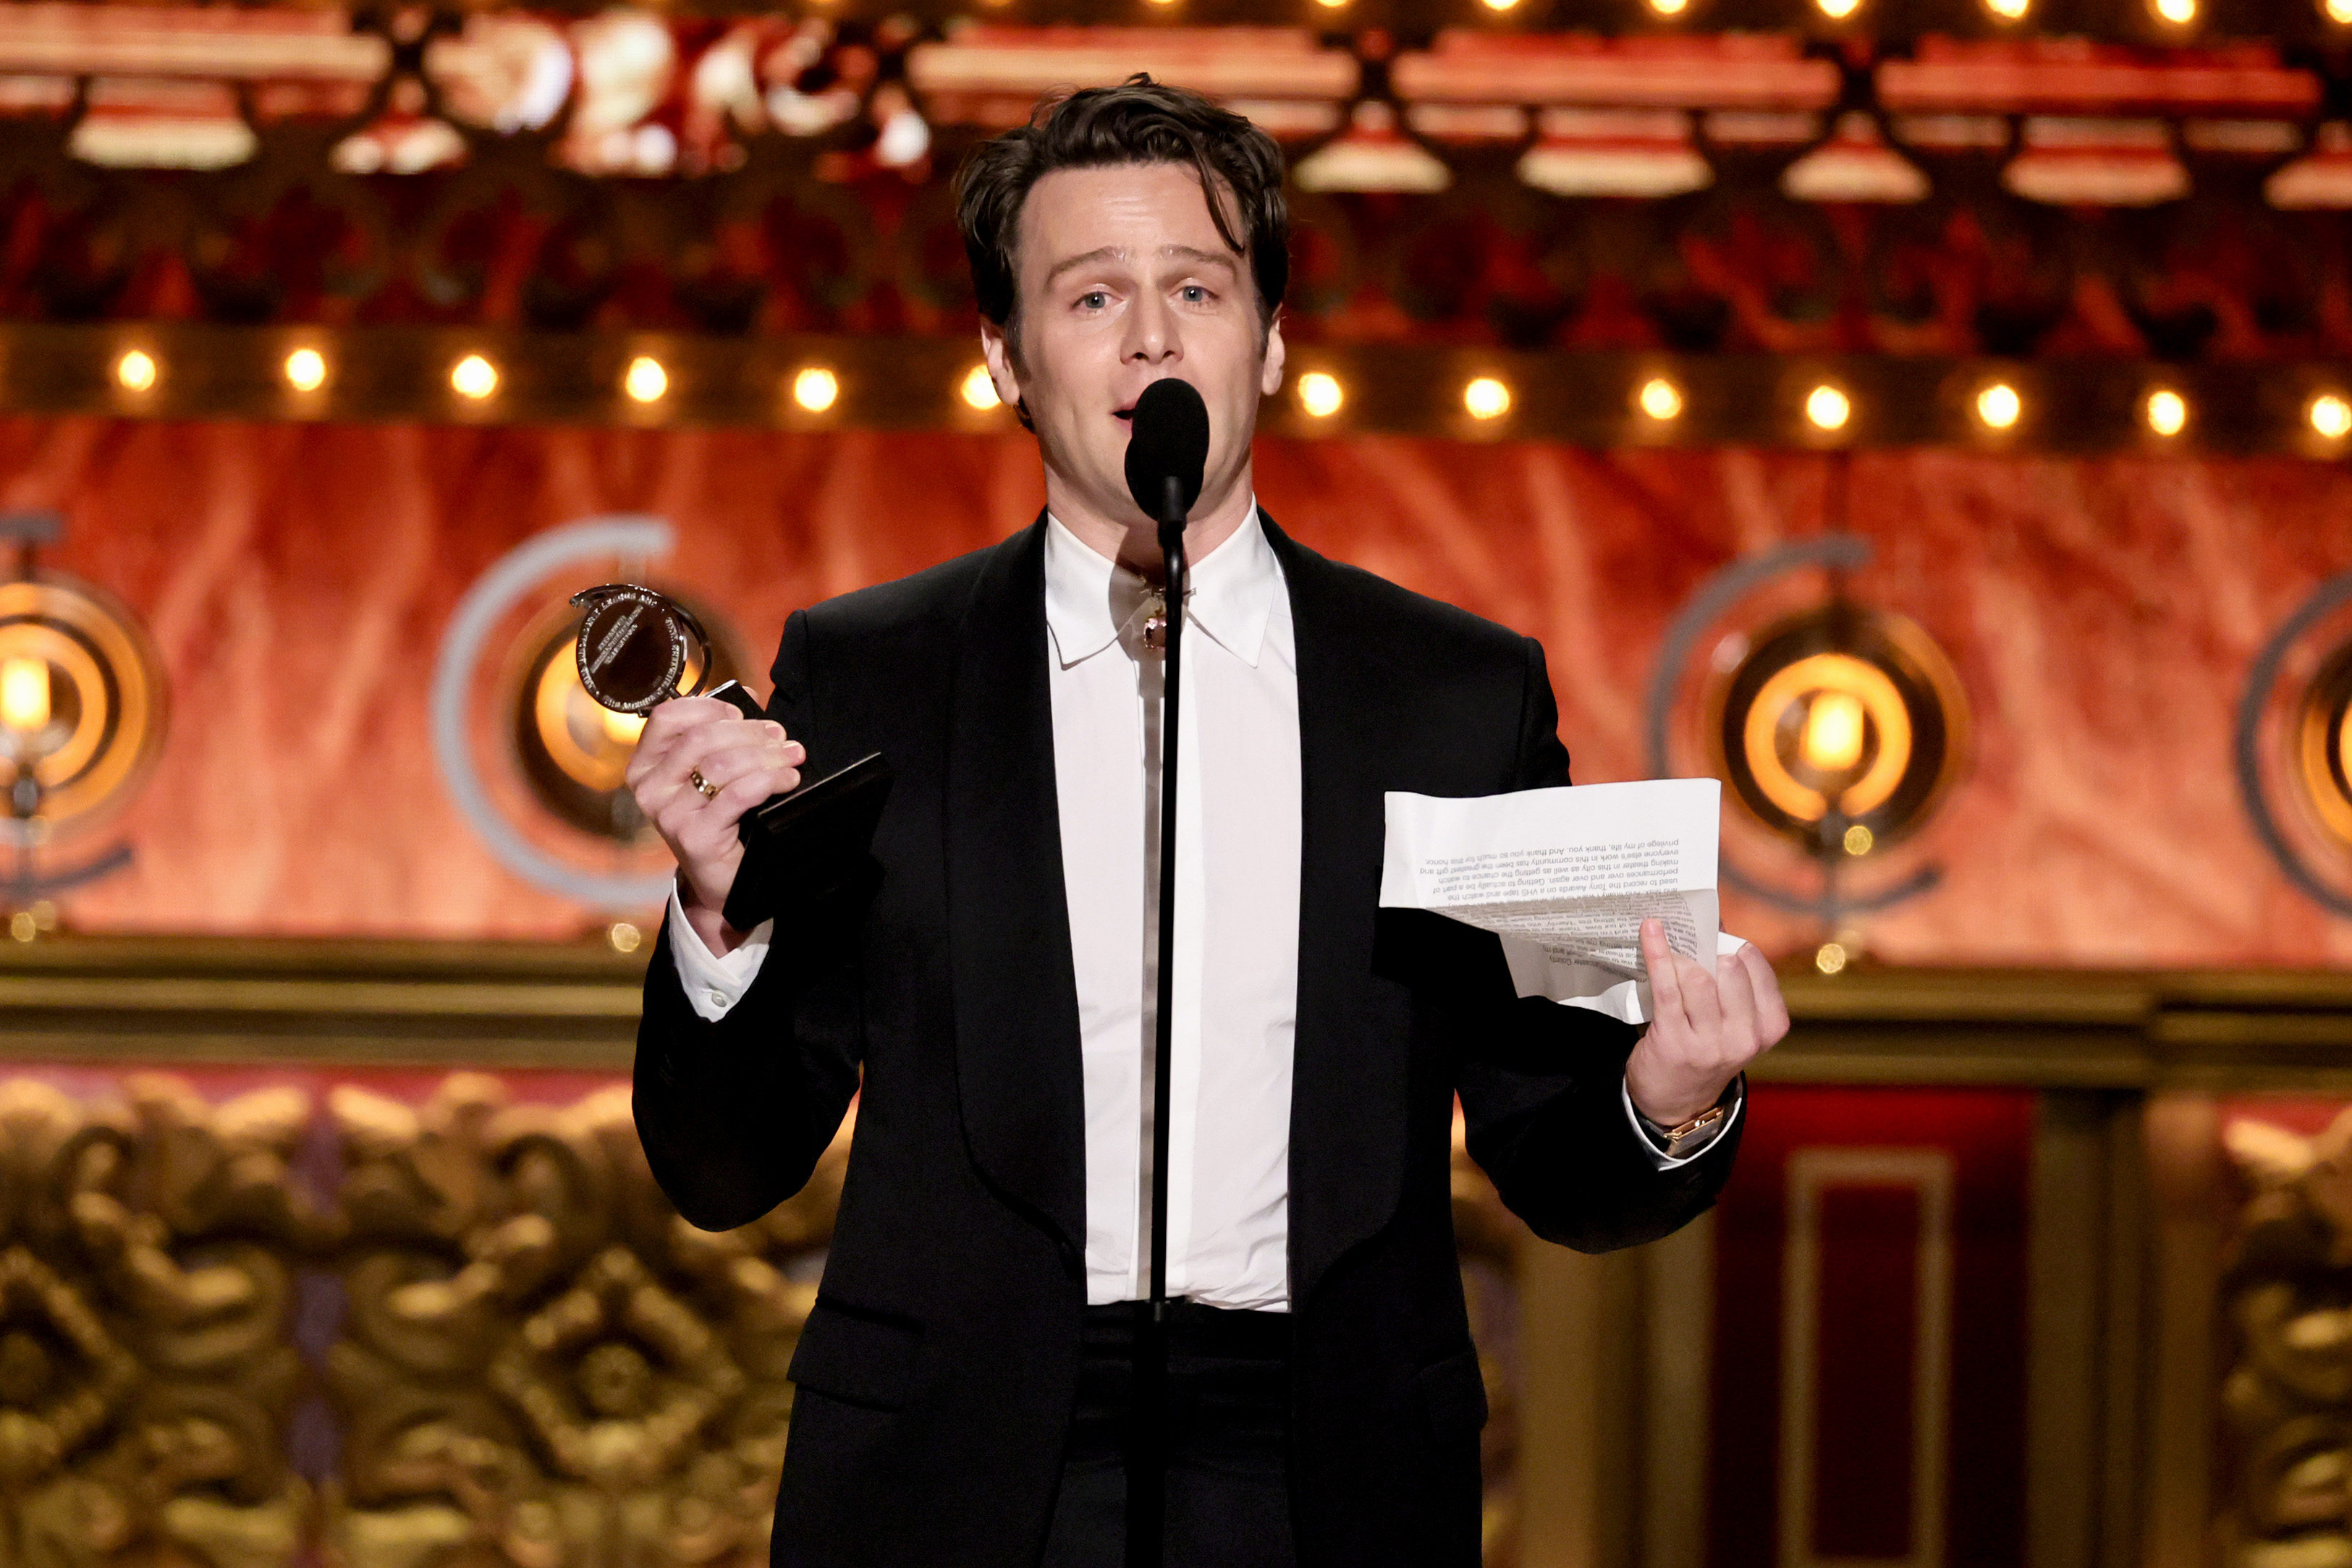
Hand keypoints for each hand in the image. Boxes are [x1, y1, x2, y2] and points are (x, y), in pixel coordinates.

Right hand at [625, 696, 802, 953]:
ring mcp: (668, 814)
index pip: (667, 717)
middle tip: (782, 738)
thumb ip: (723, 731)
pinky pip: (737, 794)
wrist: (724, 879)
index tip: (741, 714)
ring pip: (722, 764)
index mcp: (647, 765)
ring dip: (766, 755)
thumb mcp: (715, 771)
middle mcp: (650, 788)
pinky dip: (769, 780)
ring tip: (793, 757)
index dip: (709, 707)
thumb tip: (745, 692)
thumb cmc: (722, 818)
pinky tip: (788, 780)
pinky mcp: (694, 837)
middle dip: (750, 732)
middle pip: (701, 738)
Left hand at [1625, 918, 1789, 1126]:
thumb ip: (1735, 980)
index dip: (1735, 945)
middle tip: (1691, 944)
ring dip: (1680, 957)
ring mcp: (1709, 1042)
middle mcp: (1744, 1037)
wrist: (1678, 1100)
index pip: (1757, 967)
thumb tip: (1714, 920)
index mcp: (1770, 1026)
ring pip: (1697, 978)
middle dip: (1707, 949)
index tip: (1717, 935)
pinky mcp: (1674, 1039)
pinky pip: (1667, 986)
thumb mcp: (1736, 1022)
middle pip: (1729, 969)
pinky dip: (1658, 953)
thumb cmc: (1707, 1046)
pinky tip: (1650, 931)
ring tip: (1669, 950)